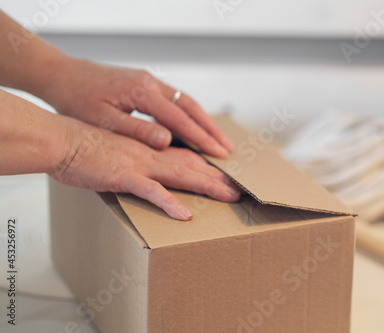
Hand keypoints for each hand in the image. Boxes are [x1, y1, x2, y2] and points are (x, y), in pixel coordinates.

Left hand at [43, 57, 232, 156]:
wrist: (63, 75)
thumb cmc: (77, 99)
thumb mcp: (104, 120)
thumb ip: (137, 131)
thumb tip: (166, 142)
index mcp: (142, 92)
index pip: (180, 119)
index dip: (201, 138)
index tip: (218, 154)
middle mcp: (151, 84)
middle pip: (191, 108)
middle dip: (211, 129)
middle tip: (228, 149)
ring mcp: (150, 82)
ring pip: (186, 102)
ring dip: (205, 121)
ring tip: (219, 140)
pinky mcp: (146, 84)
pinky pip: (176, 100)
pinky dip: (191, 115)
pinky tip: (196, 126)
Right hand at [50, 116, 240, 219]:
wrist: (62, 139)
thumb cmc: (88, 147)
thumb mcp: (120, 151)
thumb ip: (139, 160)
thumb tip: (152, 174)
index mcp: (151, 149)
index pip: (188, 158)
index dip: (210, 167)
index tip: (228, 177)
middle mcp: (152, 154)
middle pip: (193, 166)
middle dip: (219, 179)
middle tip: (242, 190)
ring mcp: (140, 164)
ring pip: (181, 175)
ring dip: (207, 186)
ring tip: (230, 197)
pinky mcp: (123, 176)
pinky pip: (150, 191)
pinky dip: (168, 202)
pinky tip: (184, 214)